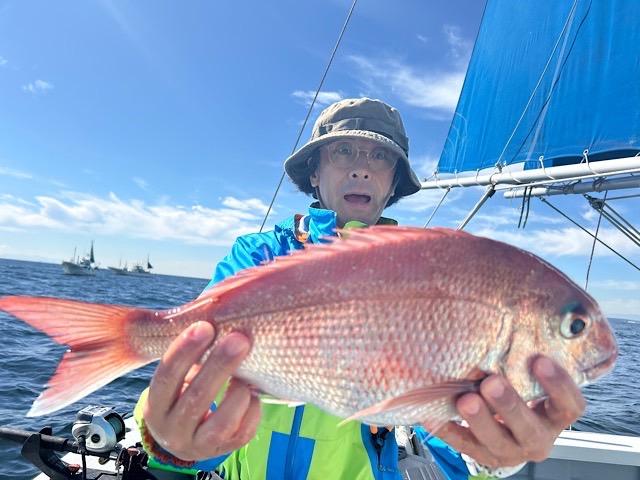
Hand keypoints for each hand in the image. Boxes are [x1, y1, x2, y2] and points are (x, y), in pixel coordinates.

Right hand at [142, 322, 260, 460]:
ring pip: (222, 421)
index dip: (184, 350)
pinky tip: (251, 394)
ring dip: (238, 391)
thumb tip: (210, 305)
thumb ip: (186, 349)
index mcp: (156, 404)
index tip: (205, 325)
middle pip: (196, 396)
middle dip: (220, 364)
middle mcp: (172, 429)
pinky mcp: (224, 450)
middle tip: (240, 338)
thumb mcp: (176, 375)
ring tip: (246, 376)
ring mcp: (198, 445)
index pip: (166, 376)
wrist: (187, 435)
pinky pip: (244, 431)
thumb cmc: (185, 390)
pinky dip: (252, 408)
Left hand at [432, 356, 585, 468]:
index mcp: (554, 415)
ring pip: (498, 442)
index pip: (569, 405)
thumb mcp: (527, 374)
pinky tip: (434, 414)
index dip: (558, 385)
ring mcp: (510, 450)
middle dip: (509, 405)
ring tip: (465, 399)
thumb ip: (524, 353)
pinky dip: (447, 428)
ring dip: (480, 419)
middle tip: (491, 381)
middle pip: (530, 428)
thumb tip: (510, 305)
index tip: (539, 359)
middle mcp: (536, 436)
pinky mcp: (482, 455)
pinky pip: (462, 444)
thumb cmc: (519, 386)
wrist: (506, 427)